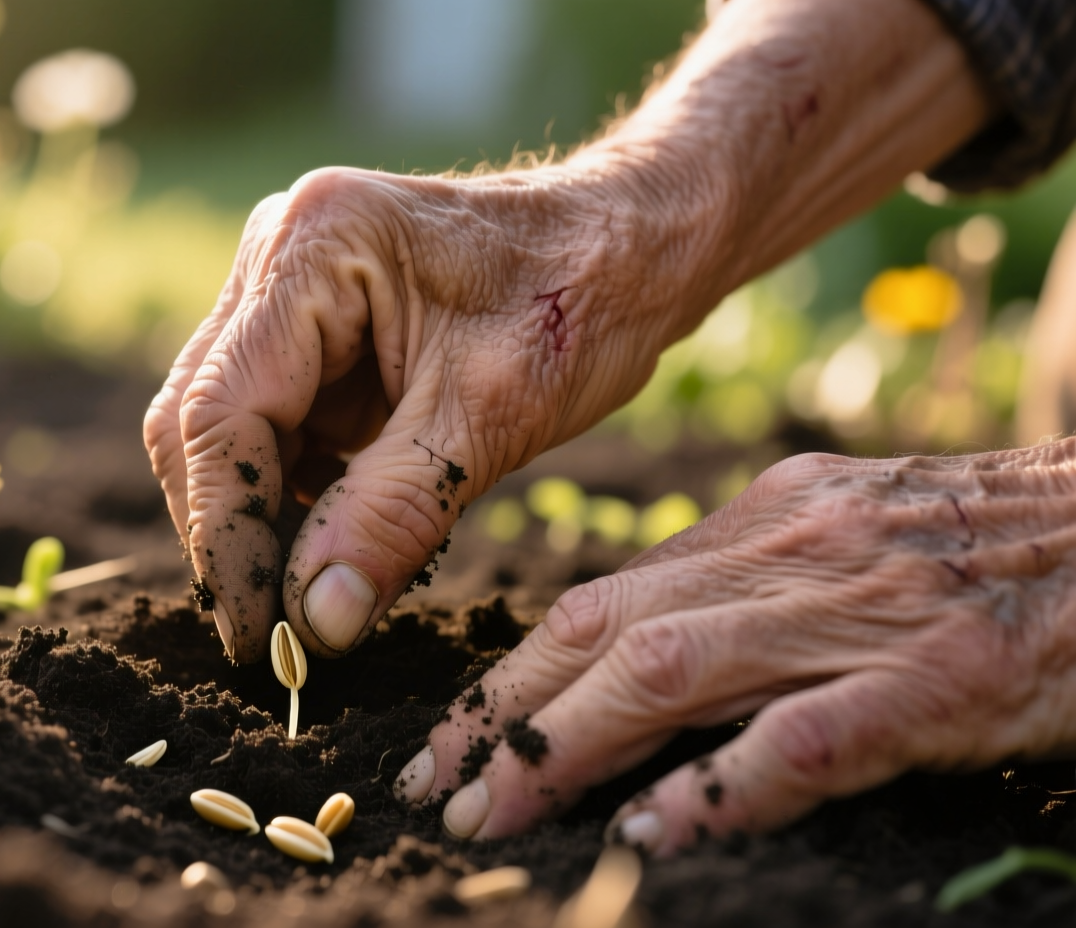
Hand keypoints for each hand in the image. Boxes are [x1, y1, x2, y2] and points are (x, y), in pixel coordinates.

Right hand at [143, 165, 698, 660]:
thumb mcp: (495, 415)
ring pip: (220, 428)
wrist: (636, 241)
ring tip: (307, 601)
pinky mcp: (305, 323)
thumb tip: (312, 623)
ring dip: (256, 518)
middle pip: (198, 420)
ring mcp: (283, 285)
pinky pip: (267, 423)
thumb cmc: (583, 299)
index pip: (220, 414)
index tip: (259, 637)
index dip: (228, 535)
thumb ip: (392, 516)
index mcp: (314, 245)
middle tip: (272, 640)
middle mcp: (276, 252)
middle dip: (230, 533)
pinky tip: (333, 542)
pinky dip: (290, 493)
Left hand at [394, 442, 1075, 852]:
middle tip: (431, 786)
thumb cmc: (1000, 542)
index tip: (452, 736)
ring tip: (493, 818)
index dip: (512, 674)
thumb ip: (754, 575)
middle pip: (603, 631)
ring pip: (670, 671)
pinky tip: (657, 827)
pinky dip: (721, 783)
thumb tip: (644, 635)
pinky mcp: (940, 675)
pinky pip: (808, 734)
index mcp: (767, 519)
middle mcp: (791, 552)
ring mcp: (862, 612)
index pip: (601, 597)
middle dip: (504, 716)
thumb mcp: (856, 528)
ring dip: (566, 750)